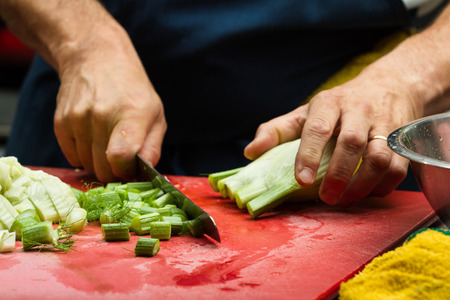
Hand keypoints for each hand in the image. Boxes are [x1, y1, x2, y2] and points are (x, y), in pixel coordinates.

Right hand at [54, 39, 165, 181]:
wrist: (97, 58)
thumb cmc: (132, 90)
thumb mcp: (155, 114)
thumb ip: (153, 147)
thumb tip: (145, 171)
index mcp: (132, 114)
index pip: (120, 157)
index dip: (125, 171)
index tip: (130, 168)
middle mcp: (102, 115)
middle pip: (102, 169)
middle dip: (113, 171)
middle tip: (121, 158)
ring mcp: (78, 118)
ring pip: (87, 165)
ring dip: (98, 162)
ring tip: (107, 141)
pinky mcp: (61, 121)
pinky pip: (71, 157)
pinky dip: (83, 155)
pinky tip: (92, 138)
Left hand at [245, 55, 423, 205]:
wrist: (390, 85)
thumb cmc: (339, 105)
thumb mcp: (306, 112)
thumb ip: (277, 130)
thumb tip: (250, 152)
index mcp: (329, 104)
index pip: (317, 128)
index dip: (308, 154)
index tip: (301, 180)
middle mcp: (358, 110)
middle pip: (352, 143)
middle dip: (338, 174)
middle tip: (326, 198)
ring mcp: (384, 123)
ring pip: (380, 156)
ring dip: (363, 184)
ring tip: (345, 199)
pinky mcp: (403, 138)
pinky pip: (399, 166)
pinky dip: (384, 185)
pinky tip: (367, 192)